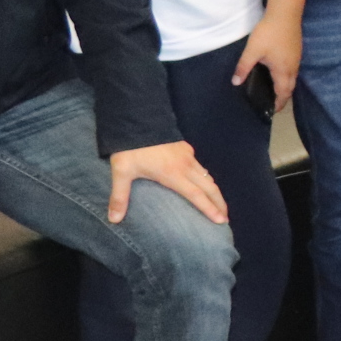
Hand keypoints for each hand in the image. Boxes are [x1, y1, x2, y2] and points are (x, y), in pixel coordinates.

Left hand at [108, 141, 226, 224]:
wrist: (139, 119)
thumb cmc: (131, 148)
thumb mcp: (121, 172)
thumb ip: (120, 197)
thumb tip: (114, 220)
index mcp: (173, 175)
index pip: (196, 195)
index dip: (209, 208)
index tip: (221, 220)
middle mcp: (186, 167)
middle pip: (209, 187)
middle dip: (219, 203)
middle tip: (226, 218)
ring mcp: (188, 157)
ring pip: (208, 177)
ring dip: (215, 191)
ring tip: (219, 203)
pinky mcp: (186, 149)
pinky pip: (201, 167)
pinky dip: (207, 179)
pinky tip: (204, 182)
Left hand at [232, 12, 301, 109]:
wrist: (285, 14)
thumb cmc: (269, 33)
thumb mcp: (252, 51)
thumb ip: (244, 67)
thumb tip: (235, 82)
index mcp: (282, 70)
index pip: (283, 92)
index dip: (278, 103)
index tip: (272, 110)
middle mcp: (293, 67)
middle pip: (290, 87)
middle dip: (283, 96)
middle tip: (273, 102)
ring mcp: (297, 58)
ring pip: (293, 78)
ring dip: (285, 86)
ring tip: (274, 89)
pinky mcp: (297, 50)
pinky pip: (293, 69)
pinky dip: (287, 76)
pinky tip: (278, 71)